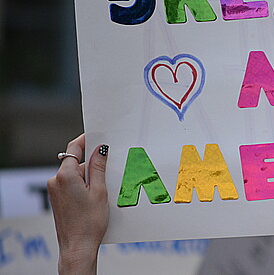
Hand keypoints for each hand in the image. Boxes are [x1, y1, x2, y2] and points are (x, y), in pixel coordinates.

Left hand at [47, 134, 108, 274]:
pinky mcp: (57, 199)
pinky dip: (83, 186)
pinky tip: (95, 198)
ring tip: (103, 192)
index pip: (74, 149)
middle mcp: (56, 181)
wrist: (77, 246)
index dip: (86, 140)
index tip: (97, 137)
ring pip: (75, 174)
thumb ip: (98, 168)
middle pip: (76, 162)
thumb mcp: (99, 191)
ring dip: (89, 178)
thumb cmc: (89, 222)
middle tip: (109, 172)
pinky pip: (71, 184)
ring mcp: (55, 190)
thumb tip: (100, 150)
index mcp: (65, 176)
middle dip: (92, 165)